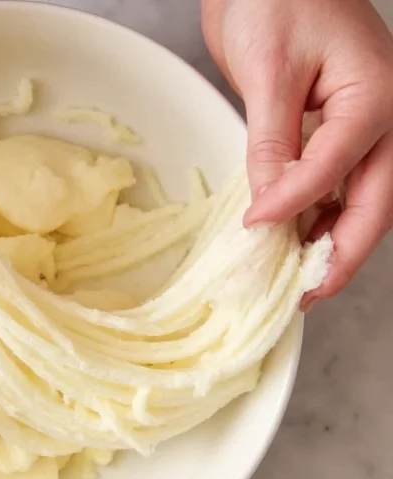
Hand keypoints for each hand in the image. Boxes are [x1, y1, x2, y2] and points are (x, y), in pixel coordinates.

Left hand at [202, 0, 392, 308]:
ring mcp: (368, 129)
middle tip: (304, 294)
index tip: (254, 231)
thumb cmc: (278, 1)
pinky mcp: (342, 135)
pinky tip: (292, 241)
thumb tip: (269, 202)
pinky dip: (318, 218)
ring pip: (361, 202)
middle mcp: (384, 119)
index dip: (293, 206)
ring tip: (294, 280)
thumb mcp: (270, 70)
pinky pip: (340, 187)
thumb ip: (272, 139)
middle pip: (374, 204)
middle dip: (340, 254)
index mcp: (375, 97)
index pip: (335, 168)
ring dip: (329, 243)